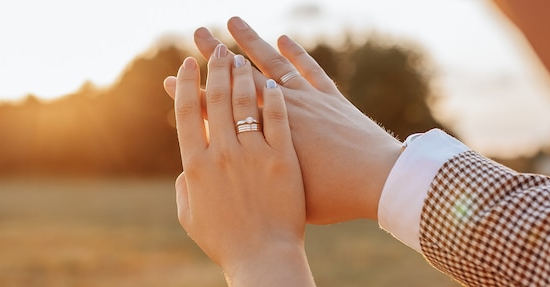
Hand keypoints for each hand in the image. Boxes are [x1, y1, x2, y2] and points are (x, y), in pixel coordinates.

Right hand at [167, 17, 402, 223]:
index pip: (207, 114)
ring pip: (267, 68)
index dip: (188, 91)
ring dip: (249, 43)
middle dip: (213, 57)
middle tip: (200, 34)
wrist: (373, 188)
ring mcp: (301, 105)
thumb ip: (216, 191)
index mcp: (250, 148)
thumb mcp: (265, 206)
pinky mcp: (329, 99)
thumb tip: (191, 175)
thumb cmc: (310, 210)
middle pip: (233, 84)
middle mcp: (272, 119)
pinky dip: (296, 53)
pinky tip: (282, 38)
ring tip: (231, 22)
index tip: (176, 74)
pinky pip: (308, 71)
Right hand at [167, 44, 313, 285]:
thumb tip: (189, 164)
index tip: (187, 65)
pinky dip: (274, 99)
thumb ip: (186, 184)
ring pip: (246, 103)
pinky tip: (272, 83)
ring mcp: (254, 154)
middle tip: (217, 50)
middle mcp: (222, 154)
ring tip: (241, 58)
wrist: (263, 257)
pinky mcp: (283, 159)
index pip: (187, 112)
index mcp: (196, 165)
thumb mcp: (190, 215)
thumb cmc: (225, 240)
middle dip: (215, 68)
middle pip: (217, 98)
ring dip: (242, 76)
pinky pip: (277, 120)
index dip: (185, 83)